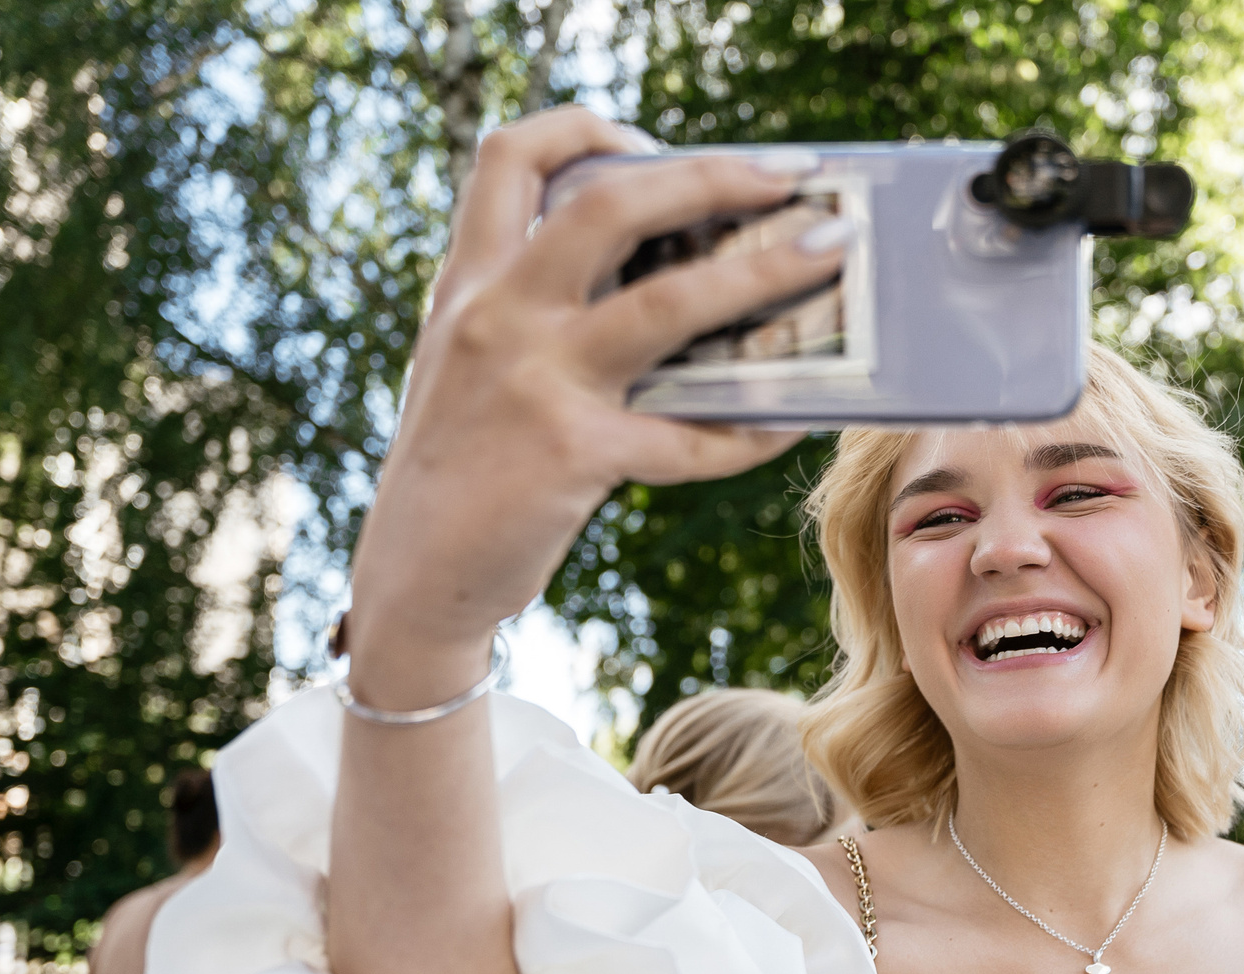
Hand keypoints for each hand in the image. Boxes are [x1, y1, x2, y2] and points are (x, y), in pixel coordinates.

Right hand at [344, 106, 844, 707]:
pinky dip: (750, 426)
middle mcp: (497, 315)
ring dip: (761, 274)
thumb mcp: (469, 361)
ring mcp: (536, 382)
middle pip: (610, 206)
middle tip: (788, 177)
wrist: (415, 576)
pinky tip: (792, 419)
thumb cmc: (462, 466)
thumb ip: (531, 308)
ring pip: (669, 305)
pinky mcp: (574, 456)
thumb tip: (659, 269)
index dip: (583, 126)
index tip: (646, 140)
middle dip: (712, 177)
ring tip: (827, 255)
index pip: (510, 156)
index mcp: (471, 282)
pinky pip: (689, 435)